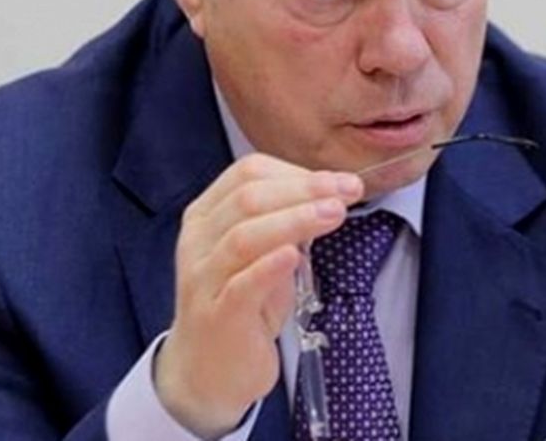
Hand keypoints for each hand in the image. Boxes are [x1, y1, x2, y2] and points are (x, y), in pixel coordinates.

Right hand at [153, 153, 362, 436]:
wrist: (207, 373)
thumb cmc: (243, 305)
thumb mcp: (264, 255)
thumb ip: (286, 224)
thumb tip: (330, 195)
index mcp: (207, 216)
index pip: (246, 173)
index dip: (296, 172)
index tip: (338, 181)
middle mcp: (198, 241)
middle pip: (248, 198)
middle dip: (304, 189)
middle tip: (347, 191)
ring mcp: (203, 279)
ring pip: (243, 236)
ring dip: (295, 220)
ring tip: (335, 213)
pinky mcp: (216, 316)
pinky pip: (240, 285)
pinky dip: (269, 266)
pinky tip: (294, 254)